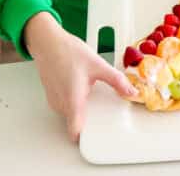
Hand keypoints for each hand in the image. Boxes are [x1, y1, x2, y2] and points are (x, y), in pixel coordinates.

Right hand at [23, 12, 137, 142]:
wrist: (48, 42)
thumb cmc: (68, 52)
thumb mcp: (98, 64)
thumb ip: (116, 81)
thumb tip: (131, 92)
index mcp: (73, 100)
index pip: (75, 131)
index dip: (87, 137)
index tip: (99, 133)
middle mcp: (61, 104)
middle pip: (76, 122)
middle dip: (90, 117)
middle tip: (101, 104)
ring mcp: (55, 101)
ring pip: (70, 113)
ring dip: (81, 107)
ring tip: (90, 89)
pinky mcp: (52, 95)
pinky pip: (65, 105)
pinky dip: (74, 100)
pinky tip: (80, 85)